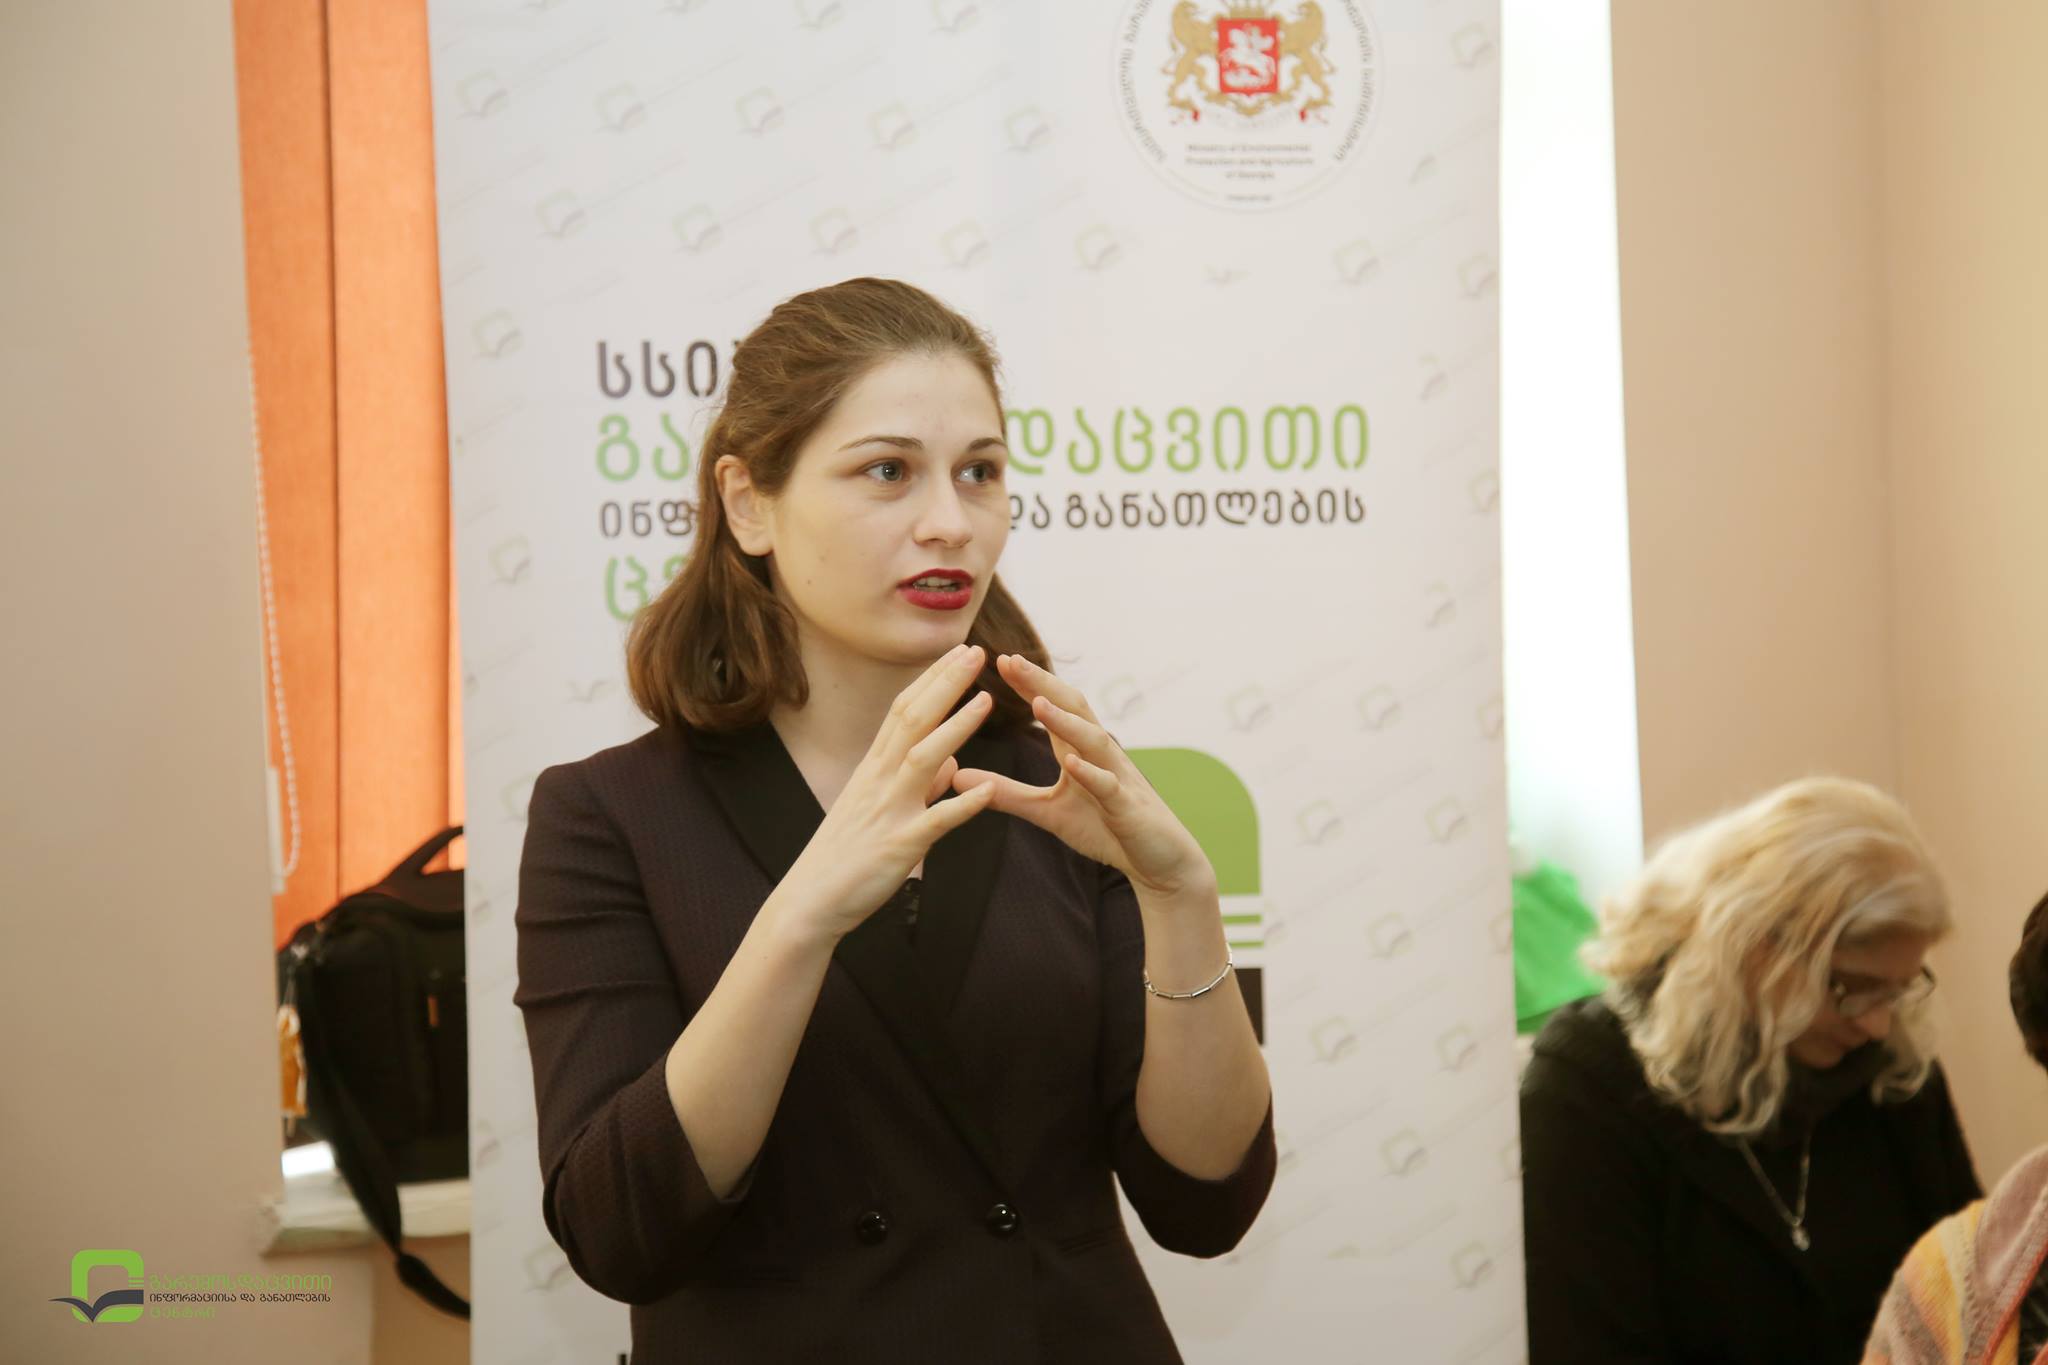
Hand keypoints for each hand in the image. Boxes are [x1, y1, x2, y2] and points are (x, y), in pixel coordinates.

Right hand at [783, 644, 997, 939]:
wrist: (808, 903)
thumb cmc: (845, 857)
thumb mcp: (880, 810)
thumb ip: (920, 785)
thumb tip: (954, 761)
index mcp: (873, 769)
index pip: (904, 710)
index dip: (933, 679)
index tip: (958, 652)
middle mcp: (878, 781)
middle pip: (913, 720)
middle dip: (946, 684)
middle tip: (976, 651)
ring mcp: (888, 812)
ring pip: (923, 759)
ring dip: (956, 727)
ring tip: (987, 700)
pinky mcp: (898, 848)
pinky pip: (933, 822)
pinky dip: (961, 805)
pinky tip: (986, 790)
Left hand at [952, 655, 1213, 900]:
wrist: (1156, 862)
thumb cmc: (1106, 829)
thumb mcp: (1048, 812)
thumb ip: (1007, 793)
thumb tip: (957, 777)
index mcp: (1079, 752)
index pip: (1053, 706)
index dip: (1028, 683)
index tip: (999, 659)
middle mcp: (1100, 755)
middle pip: (1073, 709)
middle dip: (1043, 684)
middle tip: (1011, 660)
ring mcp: (1117, 778)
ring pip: (1092, 741)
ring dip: (1065, 721)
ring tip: (1037, 703)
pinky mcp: (1128, 808)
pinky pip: (1109, 787)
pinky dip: (1091, 773)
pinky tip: (1073, 764)